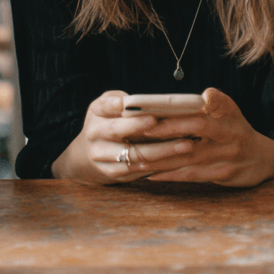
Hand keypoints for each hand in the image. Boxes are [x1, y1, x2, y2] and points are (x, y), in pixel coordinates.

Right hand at [51, 91, 196, 183]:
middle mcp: (96, 136)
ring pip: (136, 155)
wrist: (86, 157)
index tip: (138, 103)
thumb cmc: (105, 123)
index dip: (117, 104)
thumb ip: (119, 100)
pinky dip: (164, 165)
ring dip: (164, 150)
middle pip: (119, 131)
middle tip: (165, 122)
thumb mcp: (105, 107)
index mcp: (96, 114)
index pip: (105, 106)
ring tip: (188, 144)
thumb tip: (144, 101)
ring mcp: (104, 158)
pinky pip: (143, 171)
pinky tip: (183, 158)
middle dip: (142, 126)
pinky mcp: (117, 174)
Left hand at [138, 88, 273, 185]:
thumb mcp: (231, 112)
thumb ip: (215, 103)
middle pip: (198, 126)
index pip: (208, 105)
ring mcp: (229, 155)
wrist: (263, 159)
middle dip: (169, 128)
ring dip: (162, 156)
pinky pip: (193, 175)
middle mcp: (231, 132)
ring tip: (137, 155)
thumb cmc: (236, 131)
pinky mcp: (225, 174)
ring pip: (190, 154)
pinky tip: (151, 174)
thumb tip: (203, 95)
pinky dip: (171, 175)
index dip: (188, 104)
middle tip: (143, 130)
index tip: (159, 109)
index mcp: (229, 113)